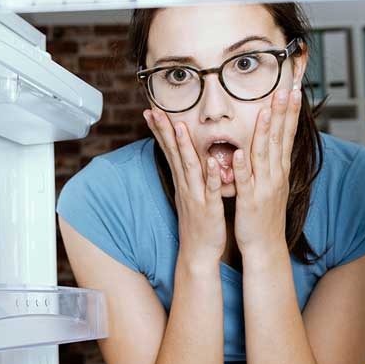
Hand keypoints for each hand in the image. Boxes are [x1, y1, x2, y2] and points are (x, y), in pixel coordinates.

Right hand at [144, 107, 225, 267]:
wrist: (199, 253)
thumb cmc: (199, 222)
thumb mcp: (190, 194)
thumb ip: (189, 175)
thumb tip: (185, 158)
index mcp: (182, 180)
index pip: (168, 150)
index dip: (159, 130)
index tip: (151, 110)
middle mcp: (185, 185)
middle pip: (173, 153)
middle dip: (164, 131)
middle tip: (154, 111)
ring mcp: (195, 196)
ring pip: (189, 168)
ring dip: (184, 147)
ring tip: (180, 127)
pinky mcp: (209, 209)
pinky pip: (210, 190)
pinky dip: (212, 176)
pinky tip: (213, 163)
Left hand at [232, 86, 300, 254]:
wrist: (264, 246)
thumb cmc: (264, 215)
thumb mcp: (271, 184)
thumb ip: (271, 163)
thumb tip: (273, 143)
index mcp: (279, 170)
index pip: (286, 135)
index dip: (290, 112)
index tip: (293, 90)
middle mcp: (275, 175)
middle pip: (279, 138)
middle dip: (282, 113)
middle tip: (285, 89)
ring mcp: (263, 187)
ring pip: (264, 155)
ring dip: (264, 131)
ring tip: (265, 109)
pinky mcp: (249, 201)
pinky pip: (245, 182)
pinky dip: (243, 167)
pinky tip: (239, 153)